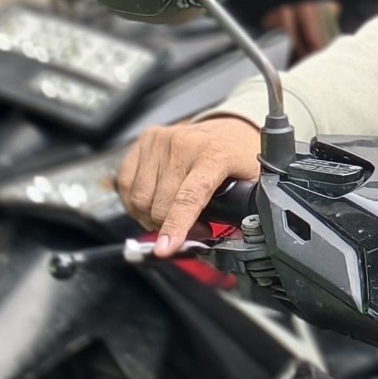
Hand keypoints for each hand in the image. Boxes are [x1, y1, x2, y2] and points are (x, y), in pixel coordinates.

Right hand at [118, 116, 264, 253]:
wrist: (226, 130)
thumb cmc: (238, 157)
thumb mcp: (252, 180)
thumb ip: (244, 206)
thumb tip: (238, 237)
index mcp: (213, 153)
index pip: (188, 197)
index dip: (176, 226)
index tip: (167, 248)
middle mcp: (183, 143)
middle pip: (160, 205)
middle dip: (172, 229)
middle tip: (194, 231)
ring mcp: (160, 141)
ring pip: (139, 200)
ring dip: (152, 219)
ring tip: (173, 217)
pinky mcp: (144, 141)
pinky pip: (125, 185)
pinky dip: (135, 204)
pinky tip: (154, 204)